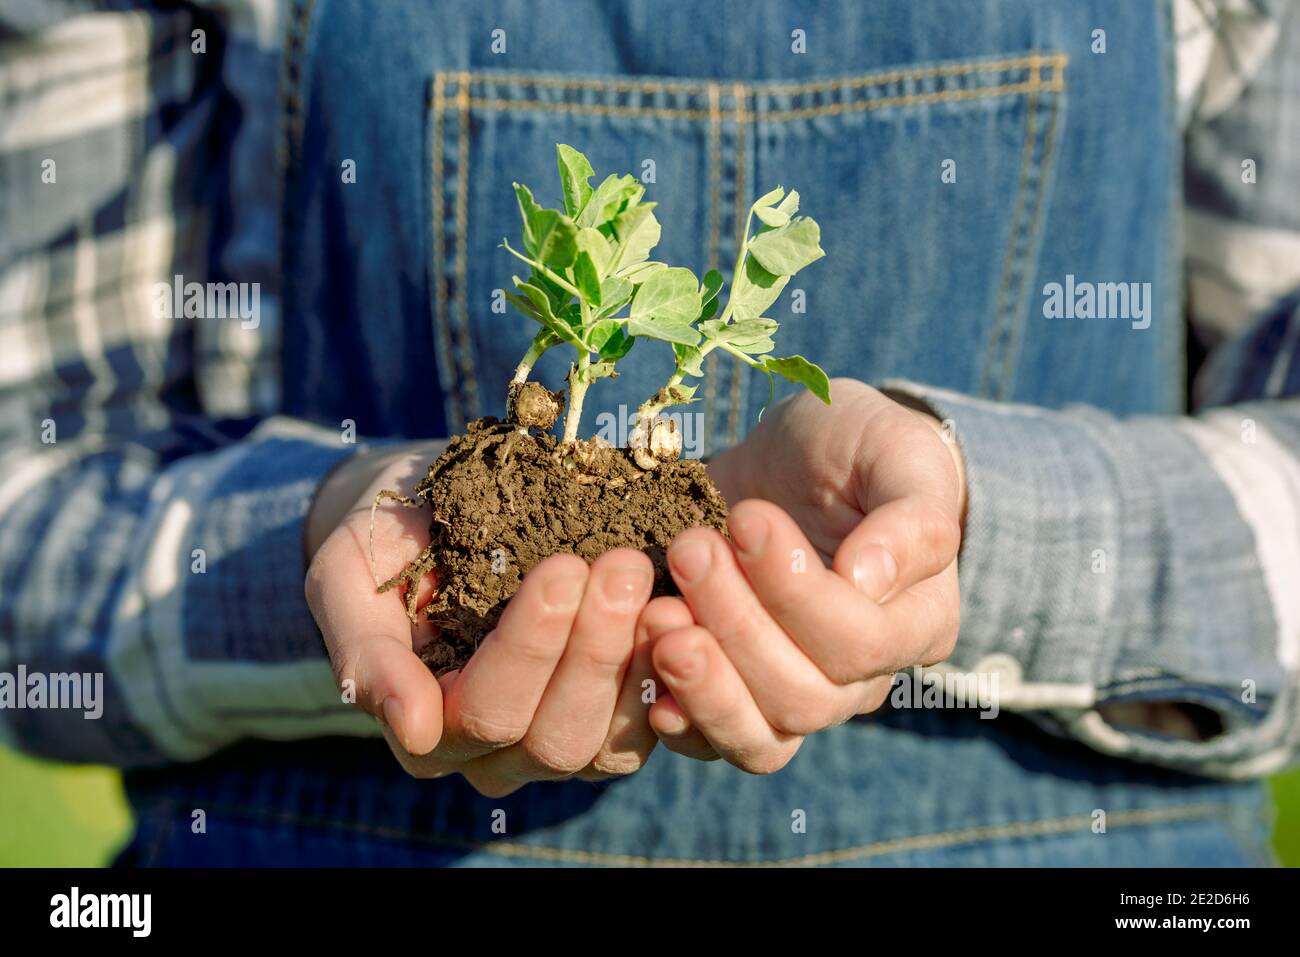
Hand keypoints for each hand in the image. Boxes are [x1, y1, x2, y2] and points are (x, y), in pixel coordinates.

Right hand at [304, 443, 665, 795]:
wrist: (437, 515)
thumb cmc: (387, 544)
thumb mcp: (348, 578)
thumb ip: (364, 652)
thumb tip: (411, 727)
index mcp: (427, 730)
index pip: (485, 710)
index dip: (529, 645)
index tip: (564, 567)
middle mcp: (494, 755)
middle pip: (554, 736)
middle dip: (593, 649)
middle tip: (623, 566)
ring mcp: (559, 744)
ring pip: (608, 742)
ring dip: (636, 659)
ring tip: (654, 582)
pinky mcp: (612, 720)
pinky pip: (653, 724)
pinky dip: (670, 671)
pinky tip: (682, 608)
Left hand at [645, 378, 965, 771]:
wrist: (795, 456)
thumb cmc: (859, 447)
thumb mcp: (897, 452)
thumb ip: (910, 517)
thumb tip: (869, 579)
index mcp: (915, 623)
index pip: (859, 642)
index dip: (796, 591)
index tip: (747, 516)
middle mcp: (861, 678)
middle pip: (803, 698)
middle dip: (736, 626)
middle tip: (689, 550)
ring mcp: (795, 693)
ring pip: (760, 739)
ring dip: (702, 685)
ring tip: (657, 616)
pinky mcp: (735, 693)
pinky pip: (710, 743)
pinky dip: (676, 718)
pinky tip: (646, 665)